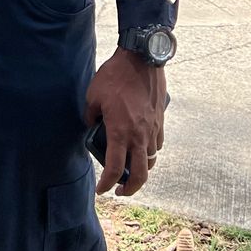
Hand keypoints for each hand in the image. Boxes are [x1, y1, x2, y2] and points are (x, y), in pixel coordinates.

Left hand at [85, 48, 166, 197]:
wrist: (141, 59)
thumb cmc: (115, 76)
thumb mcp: (93, 96)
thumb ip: (90, 115)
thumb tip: (92, 125)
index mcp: (120, 132)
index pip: (115, 169)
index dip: (107, 184)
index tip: (102, 190)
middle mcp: (139, 135)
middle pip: (140, 174)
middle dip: (131, 188)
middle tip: (120, 190)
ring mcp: (153, 129)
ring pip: (151, 159)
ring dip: (141, 168)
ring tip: (131, 168)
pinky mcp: (160, 120)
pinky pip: (158, 144)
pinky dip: (150, 151)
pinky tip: (141, 147)